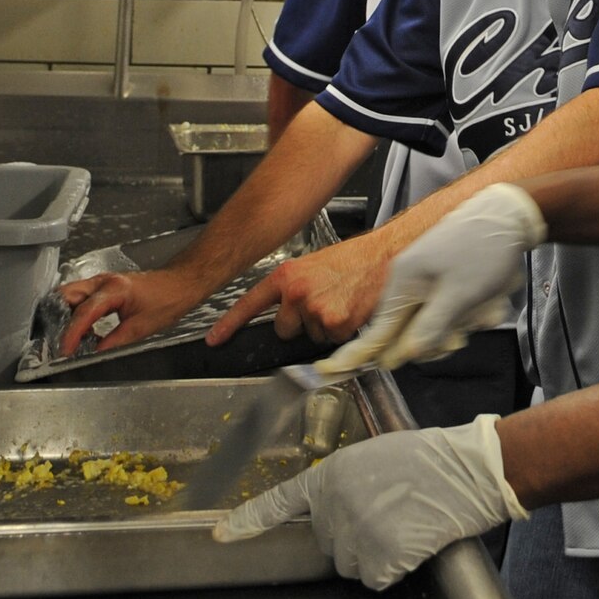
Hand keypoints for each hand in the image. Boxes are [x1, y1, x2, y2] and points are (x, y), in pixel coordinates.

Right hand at [53, 268, 206, 355]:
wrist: (181, 284)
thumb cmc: (168, 300)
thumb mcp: (141, 327)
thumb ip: (114, 341)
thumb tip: (94, 353)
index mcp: (114, 289)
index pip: (83, 313)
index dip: (71, 334)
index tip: (64, 350)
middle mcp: (104, 281)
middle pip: (67, 295)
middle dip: (58, 318)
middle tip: (59, 341)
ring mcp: (103, 281)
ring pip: (72, 294)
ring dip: (66, 315)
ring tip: (70, 338)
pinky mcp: (105, 286)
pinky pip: (82, 297)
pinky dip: (77, 312)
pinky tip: (84, 329)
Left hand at [205, 235, 390, 346]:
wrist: (384, 257)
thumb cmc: (353, 260)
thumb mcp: (314, 267)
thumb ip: (294, 289)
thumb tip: (284, 314)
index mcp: (287, 276)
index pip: (251, 303)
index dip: (230, 324)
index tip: (214, 340)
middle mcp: (296, 293)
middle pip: (284, 329)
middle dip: (302, 323)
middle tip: (325, 302)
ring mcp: (314, 310)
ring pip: (311, 336)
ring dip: (326, 326)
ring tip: (342, 301)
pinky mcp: (334, 324)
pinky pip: (332, 341)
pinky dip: (343, 331)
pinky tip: (352, 309)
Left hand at [213, 415, 526, 589]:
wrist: (466, 469)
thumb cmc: (429, 458)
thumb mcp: (374, 456)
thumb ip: (345, 481)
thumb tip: (337, 508)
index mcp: (330, 473)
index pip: (279, 501)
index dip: (248, 520)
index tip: (220, 534)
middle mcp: (335, 504)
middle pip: (327, 541)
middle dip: (352, 534)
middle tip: (388, 511)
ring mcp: (357, 531)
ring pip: (349, 563)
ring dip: (373, 553)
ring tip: (403, 523)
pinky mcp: (381, 555)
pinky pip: (376, 577)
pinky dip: (394, 568)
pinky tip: (412, 541)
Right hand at [324, 183, 544, 372]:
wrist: (511, 214)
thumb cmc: (484, 249)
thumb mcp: (459, 296)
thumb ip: (429, 329)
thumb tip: (401, 357)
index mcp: (403, 283)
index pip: (375, 332)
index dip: (354, 356)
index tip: (326, 371)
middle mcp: (409, 282)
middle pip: (411, 334)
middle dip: (441, 337)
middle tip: (464, 327)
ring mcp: (428, 281)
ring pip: (437, 324)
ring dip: (464, 321)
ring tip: (484, 302)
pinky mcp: (446, 280)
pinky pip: (453, 311)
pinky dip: (473, 310)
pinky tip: (489, 297)